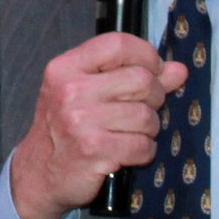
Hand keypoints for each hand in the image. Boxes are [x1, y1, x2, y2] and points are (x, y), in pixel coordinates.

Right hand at [7, 32, 190, 218]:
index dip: (147, 55)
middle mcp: (70, 90)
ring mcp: (79, 121)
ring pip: (146, 115)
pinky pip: (142, 145)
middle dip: (154, 97)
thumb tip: (178, 70)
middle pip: (141, 80)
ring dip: (149, 129)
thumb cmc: (66, 129)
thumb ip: (130, 75)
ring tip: (132, 134)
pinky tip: (129, 153)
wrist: (40, 174)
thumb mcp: (88, 93)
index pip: (118, 44)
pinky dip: (144, 151)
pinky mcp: (93, 150)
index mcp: (66, 68)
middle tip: (143, 110)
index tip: (155, 70)